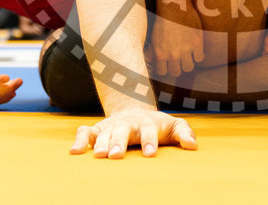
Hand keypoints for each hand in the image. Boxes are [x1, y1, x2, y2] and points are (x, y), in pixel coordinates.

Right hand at [70, 108, 196, 158]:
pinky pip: (86, 132)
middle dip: (119, 142)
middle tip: (117, 155)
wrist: (135, 112)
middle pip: (123, 131)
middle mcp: (128, 124)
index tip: (150, 154)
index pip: (149, 131)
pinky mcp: (98, 130)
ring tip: (98, 156)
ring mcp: (112, 126)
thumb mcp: (174, 126)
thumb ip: (184, 133)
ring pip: (104, 133)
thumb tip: (193, 146)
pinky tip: (74, 152)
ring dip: (101, 144)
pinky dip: (79, 140)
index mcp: (147, 123)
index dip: (150, 141)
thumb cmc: (158, 125)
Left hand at [150, 8, 204, 76]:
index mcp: (161, 54)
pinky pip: (200, 58)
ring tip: (188, 56)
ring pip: (189, 68)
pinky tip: (195, 50)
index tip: (168, 64)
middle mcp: (173, 54)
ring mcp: (186, 50)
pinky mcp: (197, 43)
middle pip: (177, 73)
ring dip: (188, 63)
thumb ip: (151, 50)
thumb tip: (150, 60)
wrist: (174, 6)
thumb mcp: (153, 36)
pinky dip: (198, 55)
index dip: (166, 69)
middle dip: (177, 67)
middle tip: (179, 61)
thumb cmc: (163, 20)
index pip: (163, 72)